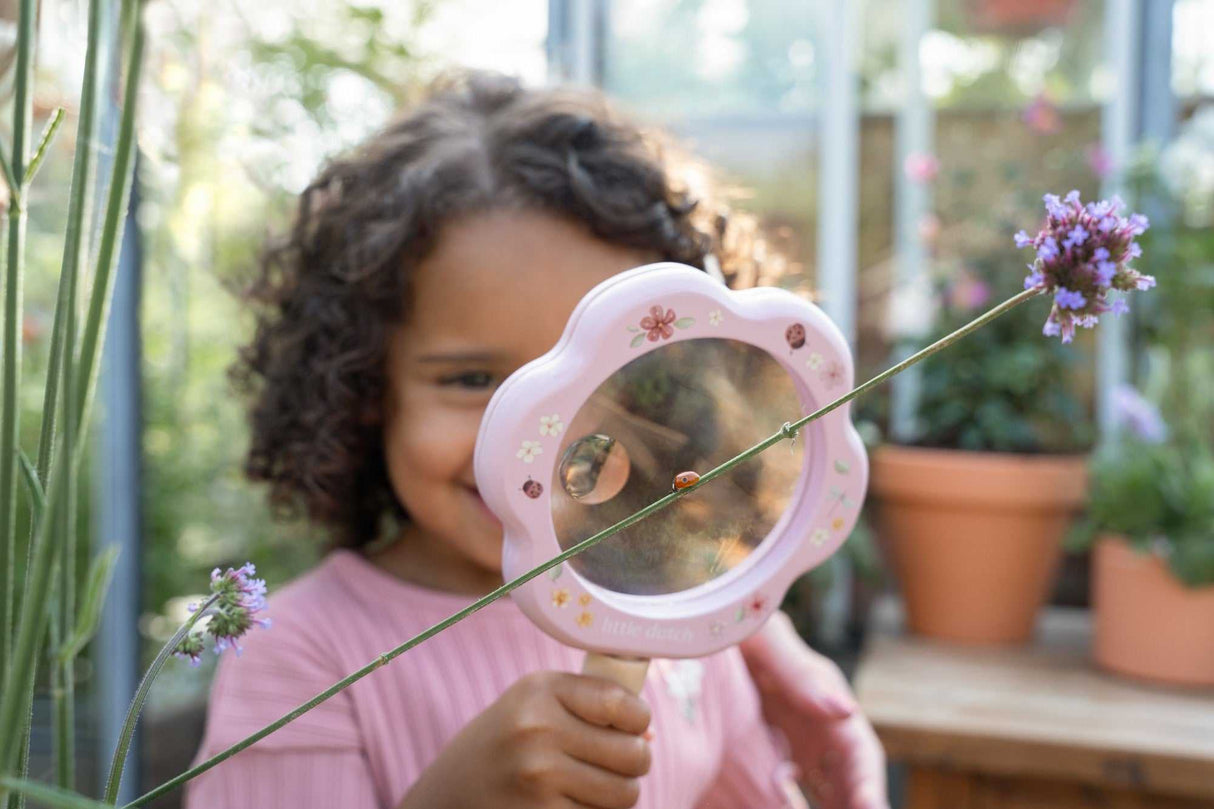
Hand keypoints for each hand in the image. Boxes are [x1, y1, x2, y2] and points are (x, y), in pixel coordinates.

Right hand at [399, 671, 651, 808]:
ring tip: (590, 787)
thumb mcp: (531, 707)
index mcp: (539, 690)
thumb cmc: (501, 747)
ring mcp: (538, 777)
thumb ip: (587, 708)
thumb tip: (647, 734)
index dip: (638, 719)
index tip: (632, 727)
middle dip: (633, 764)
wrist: (445, 797)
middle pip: (633, 754)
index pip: (620, 702)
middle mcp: (537, 729)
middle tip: (613, 765)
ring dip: (617, 795)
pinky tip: (568, 805)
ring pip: (624, 794)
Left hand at [739, 612, 888, 808]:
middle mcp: (816, 722)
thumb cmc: (736, 618)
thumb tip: (845, 711)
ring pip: (825, 789)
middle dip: (857, 806)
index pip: (860, 751)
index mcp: (824, 695)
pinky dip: (790, 807)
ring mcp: (792, 738)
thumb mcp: (763, 637)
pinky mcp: (766, 747)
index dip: (869, 785)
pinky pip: (787, 789)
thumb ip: (798, 672)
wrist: (702, 620)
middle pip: (849, 779)